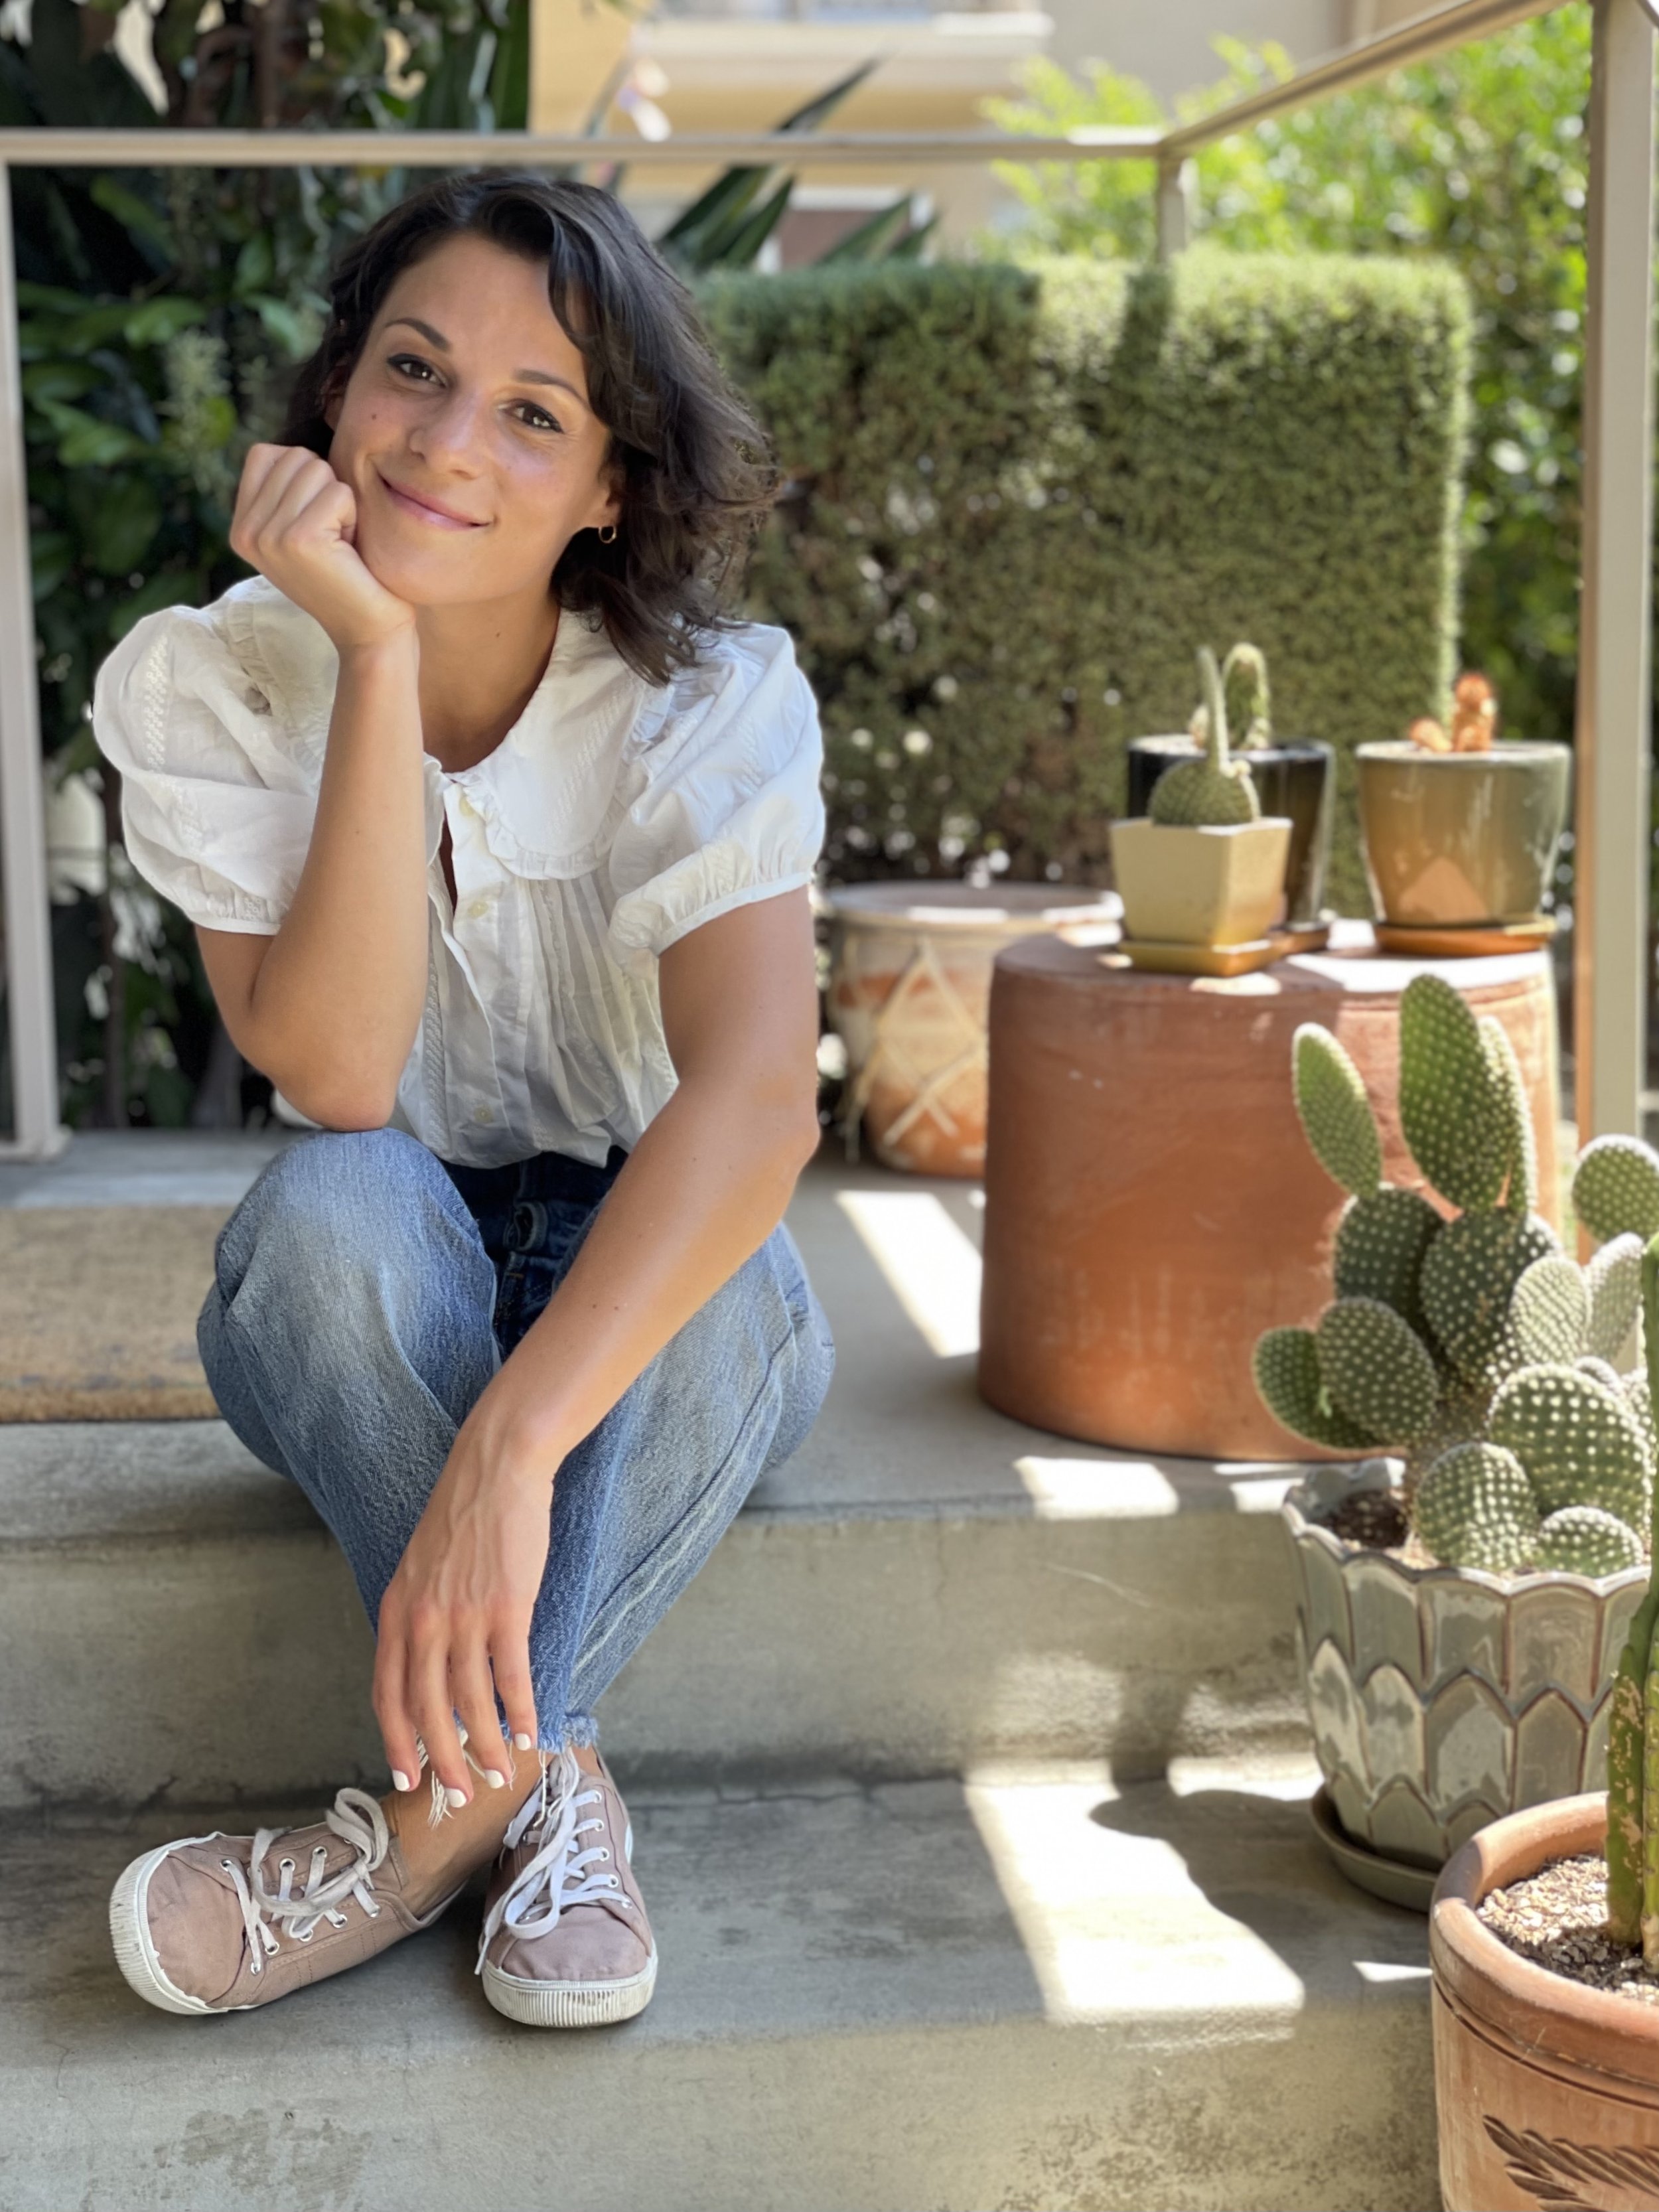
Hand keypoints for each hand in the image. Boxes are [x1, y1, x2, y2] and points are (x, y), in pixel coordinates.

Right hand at [230, 443, 414, 654]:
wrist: (371, 630)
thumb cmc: (351, 573)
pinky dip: (355, 517)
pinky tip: (350, 553)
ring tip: (341, 545)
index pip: (267, 452)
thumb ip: (289, 487)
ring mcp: (267, 536)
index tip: (318, 525)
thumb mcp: (306, 525)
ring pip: (317, 470)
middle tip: (335, 539)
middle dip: (328, 490)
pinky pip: (339, 492)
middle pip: (295, 456)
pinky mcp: (298, 540)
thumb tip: (299, 439)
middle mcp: (245, 531)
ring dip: (343, 504)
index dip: (307, 479)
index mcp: (241, 525)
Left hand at [372, 1412, 557, 1804]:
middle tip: (462, 1794)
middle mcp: (423, 1621)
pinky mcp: (507, 1607)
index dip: (398, 1741)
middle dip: (444, 1761)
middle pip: (427, 1710)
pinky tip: (531, 1733)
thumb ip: (419, 1618)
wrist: (495, 1469)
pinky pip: (512, 1674)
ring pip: (470, 1701)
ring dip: (487, 1746)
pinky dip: (521, 1711)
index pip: (387, 1694)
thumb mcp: (420, 1570)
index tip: (410, 1777)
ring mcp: (464, 1616)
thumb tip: (432, 1671)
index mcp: (396, 1612)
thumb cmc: (463, 1517)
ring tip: (503, 1773)